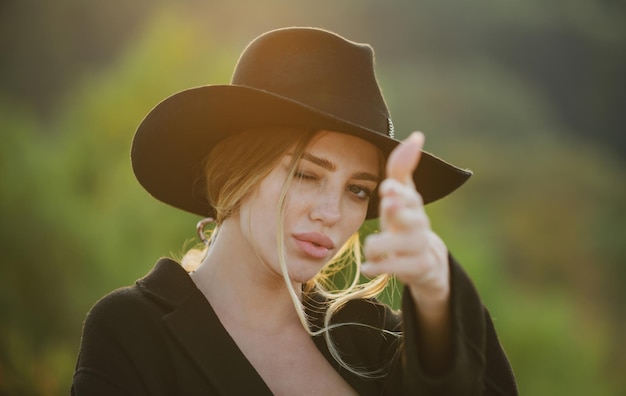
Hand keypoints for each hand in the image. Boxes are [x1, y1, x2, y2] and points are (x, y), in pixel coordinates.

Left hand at [361, 132, 449, 305]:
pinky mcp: (415, 268)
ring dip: (376, 246)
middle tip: (388, 205)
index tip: (387, 189)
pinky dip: (376, 267)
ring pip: (394, 245)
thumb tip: (416, 135)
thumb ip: (402, 168)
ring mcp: (418, 246)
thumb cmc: (405, 220)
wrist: (425, 260)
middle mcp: (418, 224)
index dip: (398, 191)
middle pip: (410, 217)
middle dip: (398, 211)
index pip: (408, 195)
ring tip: (371, 248)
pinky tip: (368, 267)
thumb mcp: (403, 195)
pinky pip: (392, 268)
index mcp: (412, 203)